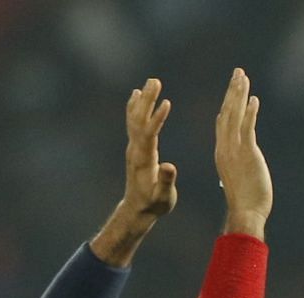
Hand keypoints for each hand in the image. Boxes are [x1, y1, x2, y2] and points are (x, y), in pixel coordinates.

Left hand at [120, 79, 176, 221]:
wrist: (137, 210)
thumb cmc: (153, 204)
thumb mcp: (163, 196)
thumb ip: (166, 181)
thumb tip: (169, 167)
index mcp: (143, 159)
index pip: (149, 133)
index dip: (157, 118)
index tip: (166, 102)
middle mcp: (135, 149)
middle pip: (140, 119)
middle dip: (148, 100)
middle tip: (155, 81)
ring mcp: (133, 147)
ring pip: (136, 118)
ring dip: (143, 99)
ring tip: (151, 81)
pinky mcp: (135, 147)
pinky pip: (133, 122)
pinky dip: (135, 107)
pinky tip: (137, 94)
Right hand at [213, 69, 271, 237]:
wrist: (245, 213)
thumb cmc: (245, 204)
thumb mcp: (239, 182)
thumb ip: (239, 171)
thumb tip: (241, 173)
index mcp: (222, 154)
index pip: (223, 125)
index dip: (227, 107)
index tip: (231, 93)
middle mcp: (226, 148)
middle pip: (227, 112)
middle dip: (232, 91)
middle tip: (238, 73)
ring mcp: (235, 149)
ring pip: (235, 115)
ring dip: (239, 94)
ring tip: (243, 76)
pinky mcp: (248, 153)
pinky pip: (247, 126)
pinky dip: (249, 111)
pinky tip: (253, 98)